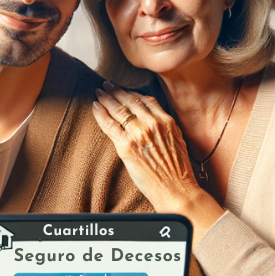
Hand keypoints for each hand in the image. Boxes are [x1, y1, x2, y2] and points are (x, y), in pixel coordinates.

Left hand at [93, 81, 198, 210]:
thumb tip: (155, 118)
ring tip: (99, 92)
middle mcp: (152, 123)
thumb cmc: (179, 171)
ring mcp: (138, 134)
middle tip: (107, 85)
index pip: (145, 100)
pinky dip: (100, 114)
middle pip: (130, 101)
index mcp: (166, 121)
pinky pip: (109, 125)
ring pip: (119, 110)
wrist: (177, 190)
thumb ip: (165, 126)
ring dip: (106, 99)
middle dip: (116, 91)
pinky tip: (95, 107)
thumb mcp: (178, 141)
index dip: (132, 93)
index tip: (124, 90)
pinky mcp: (126, 146)